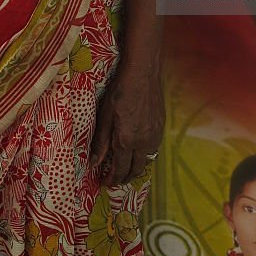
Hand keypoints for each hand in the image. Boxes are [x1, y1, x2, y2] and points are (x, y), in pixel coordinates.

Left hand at [90, 62, 163, 185]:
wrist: (143, 73)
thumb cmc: (120, 91)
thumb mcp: (105, 115)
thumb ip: (101, 141)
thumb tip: (94, 163)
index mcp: (127, 140)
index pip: (120, 170)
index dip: (112, 179)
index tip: (105, 182)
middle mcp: (144, 142)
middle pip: (136, 170)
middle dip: (124, 178)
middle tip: (114, 178)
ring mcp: (155, 135)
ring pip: (147, 161)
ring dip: (136, 167)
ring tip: (125, 166)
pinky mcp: (161, 127)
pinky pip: (154, 148)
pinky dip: (144, 155)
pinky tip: (137, 149)